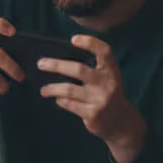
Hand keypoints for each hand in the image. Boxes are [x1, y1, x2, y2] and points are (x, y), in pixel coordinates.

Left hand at [40, 35, 146, 162]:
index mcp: (111, 72)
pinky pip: (69, 104)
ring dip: (52, 88)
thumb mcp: (106, 80)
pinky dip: (60, 101)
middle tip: (40, 63)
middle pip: (79, 70)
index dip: (91, 43)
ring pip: (69, 90)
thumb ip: (91, 70)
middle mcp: (107, 84)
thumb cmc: (106, 96)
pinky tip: (58, 99)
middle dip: (56, 65)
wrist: (121, 123)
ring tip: (43, 90)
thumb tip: (58, 59)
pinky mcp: (93, 114)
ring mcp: (100, 100)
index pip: (105, 53)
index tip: (74, 39)